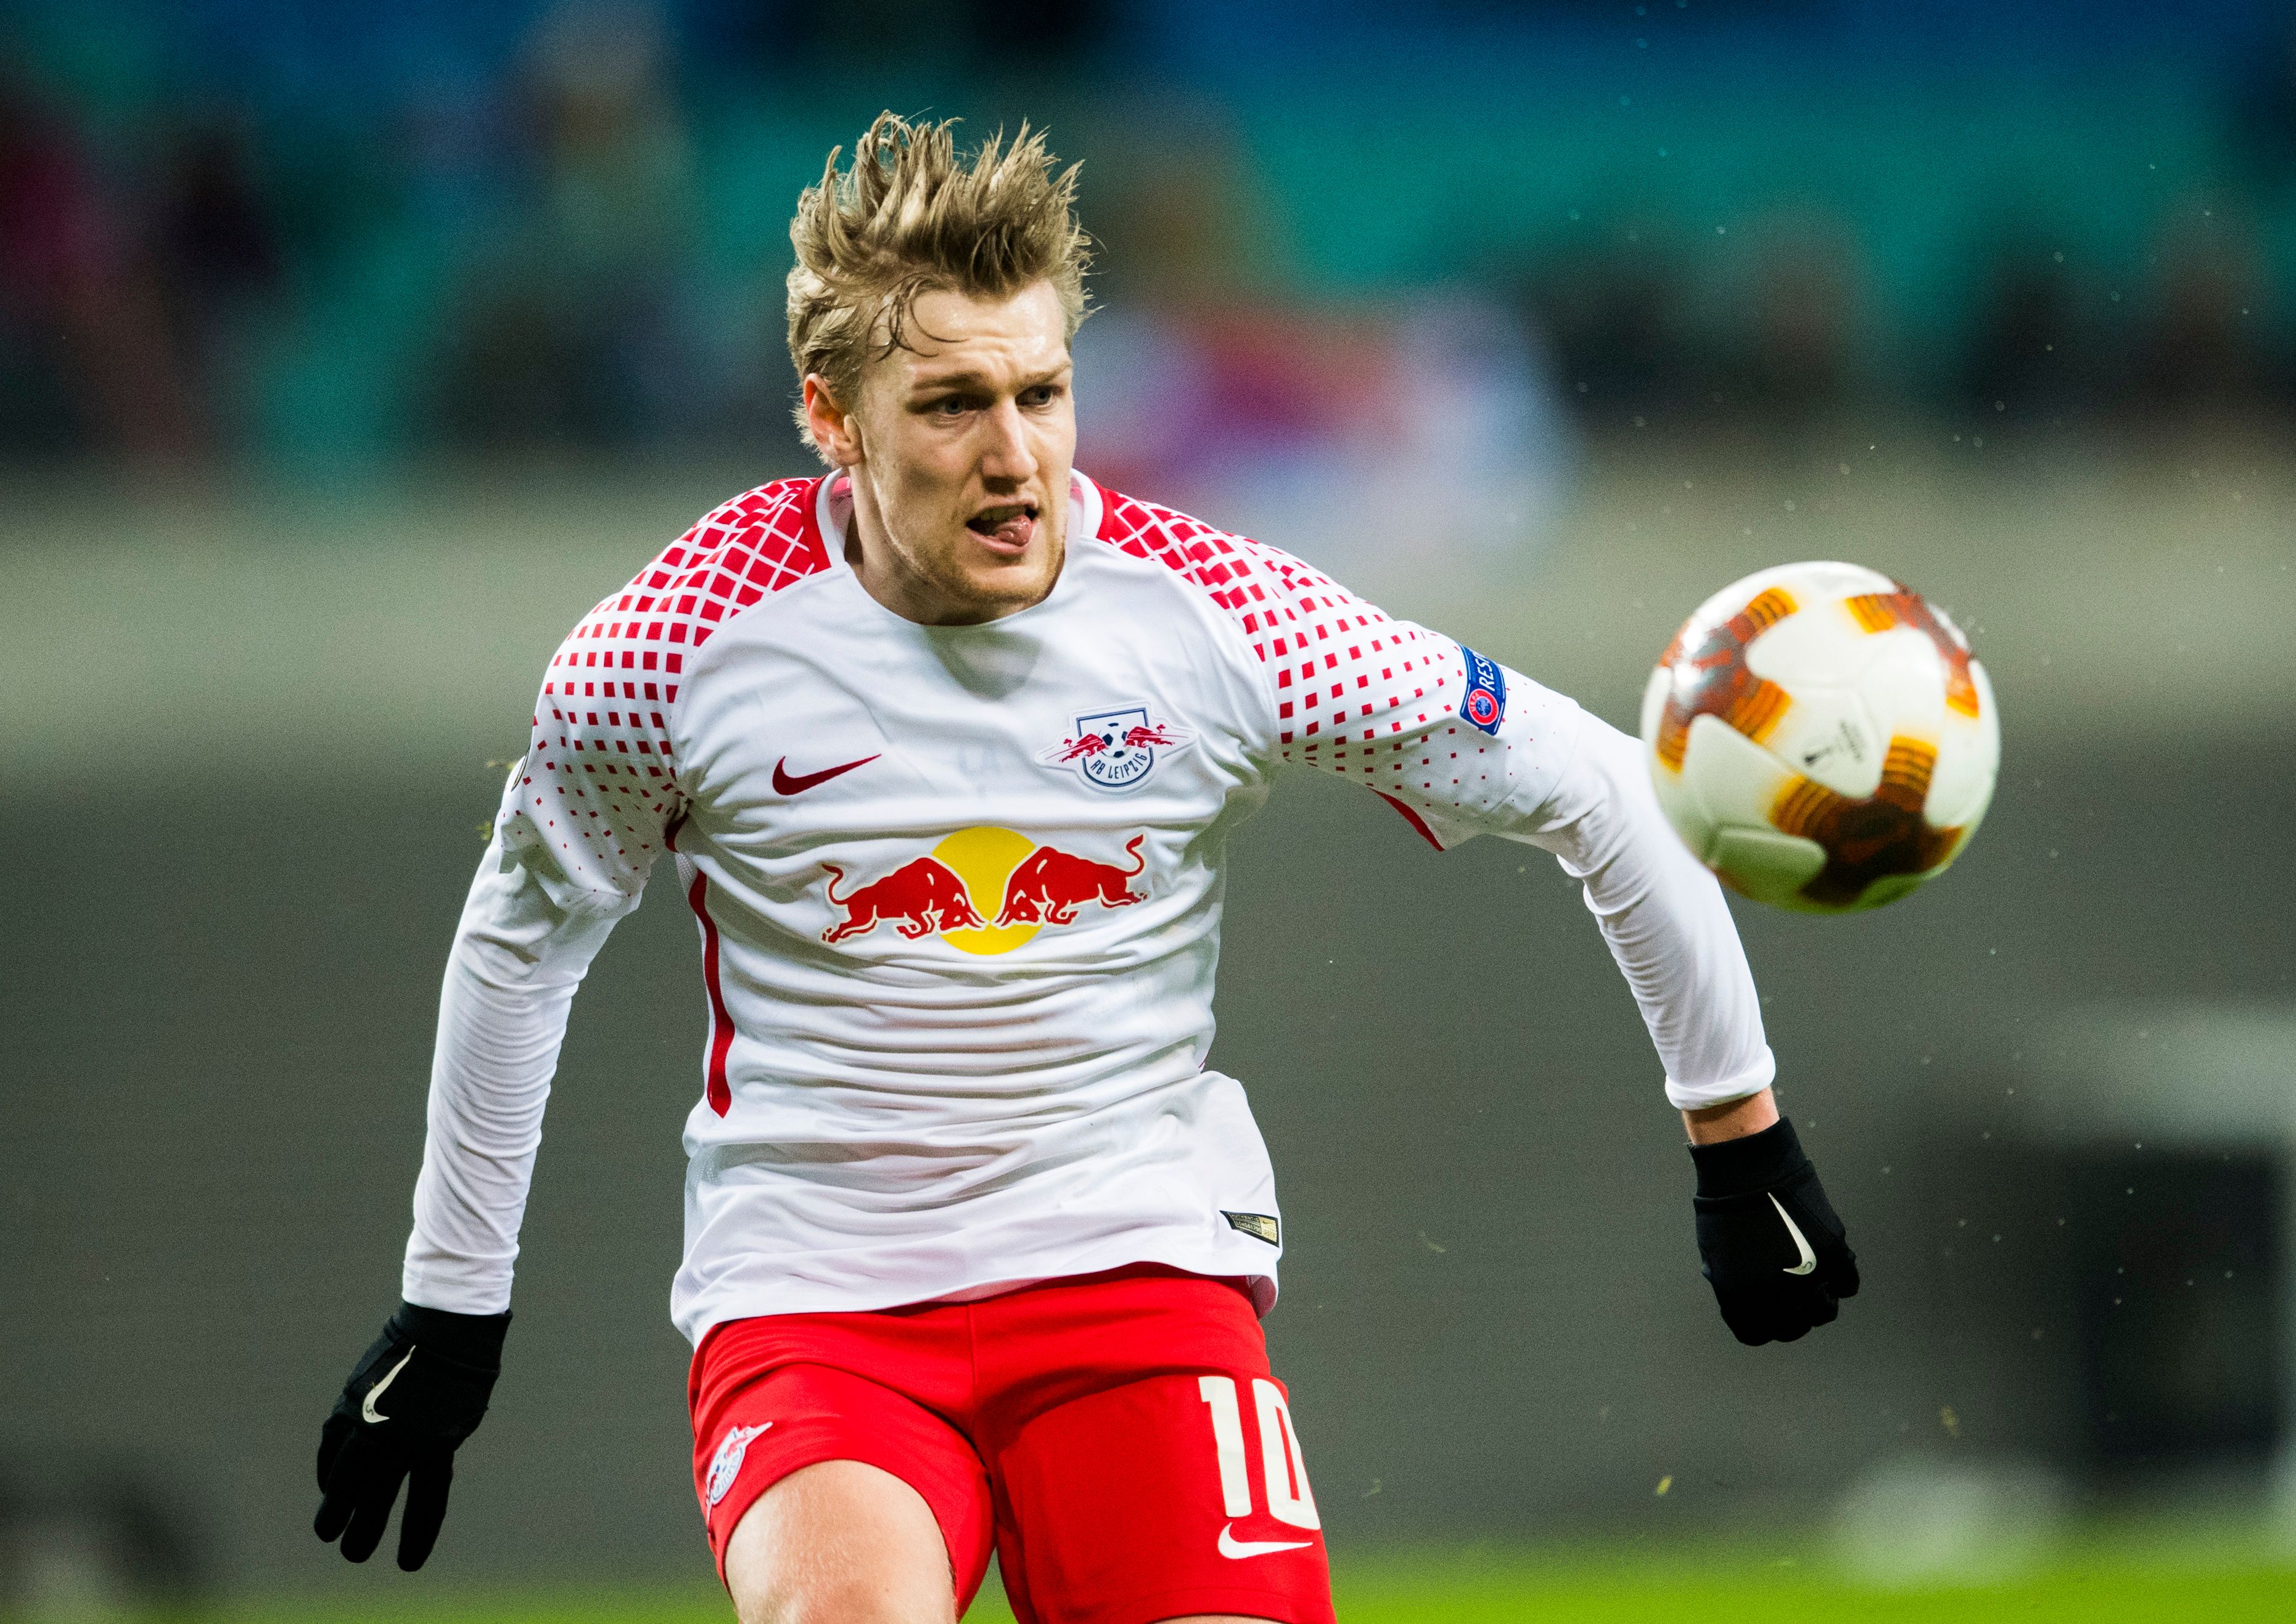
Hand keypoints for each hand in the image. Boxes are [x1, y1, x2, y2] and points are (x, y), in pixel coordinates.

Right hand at [315, 1302, 508, 1569]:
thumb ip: (434, 1448)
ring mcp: (369, 1416)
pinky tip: (326, 1485)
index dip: (416, 1536)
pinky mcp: (350, 1400)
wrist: (446, 1320)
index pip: (425, 1502)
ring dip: (334, 1505)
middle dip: (363, 1529)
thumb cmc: (463, 1371)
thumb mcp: (460, 1417)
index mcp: (436, 1442)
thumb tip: (402, 1475)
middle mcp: (397, 1434)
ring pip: (343, 1473)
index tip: (407, 1565)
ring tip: (326, 1532)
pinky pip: (332, 1443)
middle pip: (373, 1495)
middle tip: (353, 1555)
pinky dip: (327, 1467)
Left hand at [1688, 1116, 1857, 1344]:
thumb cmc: (1725, 1210)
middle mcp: (1778, 1295)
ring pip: (1824, 1313)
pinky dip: (1839, 1280)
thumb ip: (1735, 1290)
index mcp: (1742, 1298)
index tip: (1762, 1312)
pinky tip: (1827, 1268)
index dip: (1758, 1324)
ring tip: (1809, 1284)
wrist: (1748, 1170)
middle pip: (1792, 1329)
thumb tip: (1753, 1308)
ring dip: (1817, 1304)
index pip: (1755, 1335)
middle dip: (1789, 1318)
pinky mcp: (1833, 1253)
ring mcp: (1809, 1276)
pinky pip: (1847, 1285)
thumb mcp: (1715, 1257)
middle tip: (1788, 1299)